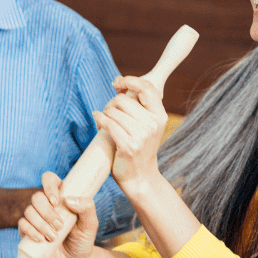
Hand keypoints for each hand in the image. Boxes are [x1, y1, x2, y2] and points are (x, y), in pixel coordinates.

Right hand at [17, 172, 100, 257]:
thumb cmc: (83, 241)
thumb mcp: (91, 224)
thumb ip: (87, 207)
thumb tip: (69, 200)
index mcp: (61, 198)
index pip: (49, 180)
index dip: (49, 185)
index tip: (56, 201)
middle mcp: (47, 206)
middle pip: (37, 197)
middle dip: (47, 212)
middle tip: (60, 226)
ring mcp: (36, 219)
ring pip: (28, 211)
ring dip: (41, 225)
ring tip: (54, 237)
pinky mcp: (27, 232)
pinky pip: (22, 225)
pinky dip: (30, 231)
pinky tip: (41, 240)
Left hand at [93, 76, 167, 191]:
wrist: (140, 177)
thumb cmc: (139, 148)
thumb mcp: (146, 126)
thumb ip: (139, 107)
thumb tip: (119, 84)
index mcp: (160, 116)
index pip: (147, 88)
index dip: (130, 80)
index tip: (117, 82)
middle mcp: (152, 124)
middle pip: (123, 99)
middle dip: (111, 104)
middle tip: (109, 113)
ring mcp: (141, 136)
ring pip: (113, 111)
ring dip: (104, 114)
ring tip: (104, 122)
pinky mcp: (128, 146)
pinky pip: (108, 123)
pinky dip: (99, 119)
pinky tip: (97, 119)